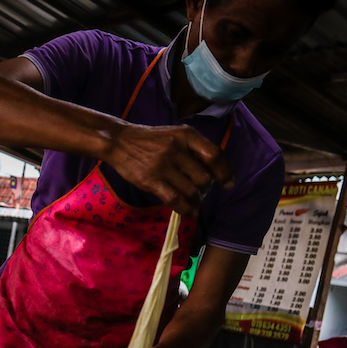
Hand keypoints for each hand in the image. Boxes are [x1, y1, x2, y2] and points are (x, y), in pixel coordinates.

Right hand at [104, 123, 233, 217]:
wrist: (119, 141)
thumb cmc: (150, 140)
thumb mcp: (175, 135)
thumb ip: (194, 149)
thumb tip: (215, 173)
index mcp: (186, 135)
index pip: (214, 155)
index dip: (225, 172)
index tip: (227, 184)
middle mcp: (176, 149)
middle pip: (204, 177)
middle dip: (205, 188)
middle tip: (199, 191)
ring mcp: (162, 165)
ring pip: (191, 191)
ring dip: (195, 200)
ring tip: (193, 201)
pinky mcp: (150, 181)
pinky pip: (175, 199)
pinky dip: (185, 209)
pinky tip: (188, 212)